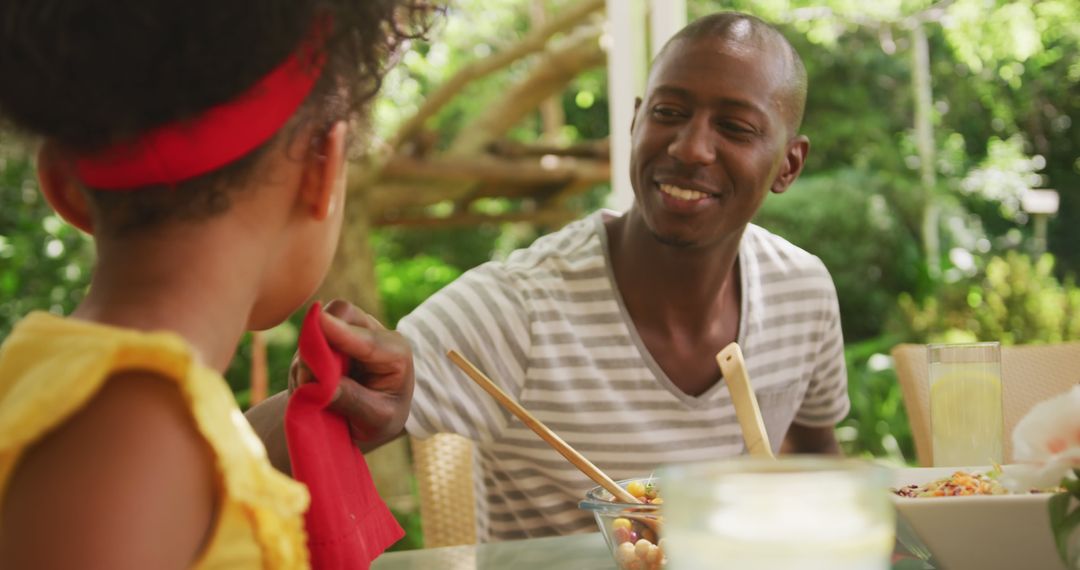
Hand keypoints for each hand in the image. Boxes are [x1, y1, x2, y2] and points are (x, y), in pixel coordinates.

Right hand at [289, 299, 413, 445]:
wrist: (370, 420)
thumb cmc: (380, 419)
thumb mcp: (376, 419)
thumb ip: (352, 401)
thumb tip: (319, 384)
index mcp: (395, 351)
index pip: (367, 338)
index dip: (341, 331)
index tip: (321, 322)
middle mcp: (373, 332)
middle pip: (341, 313)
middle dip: (319, 336)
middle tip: (308, 378)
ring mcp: (349, 330)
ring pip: (319, 324)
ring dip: (309, 356)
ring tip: (316, 392)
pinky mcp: (328, 336)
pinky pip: (307, 340)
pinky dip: (303, 363)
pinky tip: (312, 386)